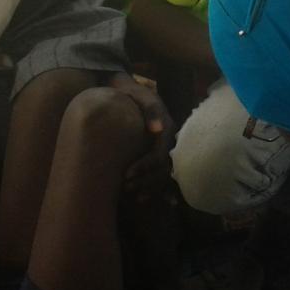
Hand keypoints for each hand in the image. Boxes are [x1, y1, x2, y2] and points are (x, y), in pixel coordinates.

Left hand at [112, 74, 175, 199]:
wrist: (123, 90)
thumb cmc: (131, 92)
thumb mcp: (141, 95)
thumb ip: (151, 109)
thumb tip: (158, 130)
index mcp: (167, 129)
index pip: (159, 155)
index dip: (144, 167)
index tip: (126, 175)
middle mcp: (167, 141)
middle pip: (161, 170)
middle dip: (145, 181)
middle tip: (125, 188)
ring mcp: (161, 148)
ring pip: (160, 175)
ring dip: (147, 187)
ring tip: (128, 193)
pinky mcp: (153, 153)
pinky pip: (156, 175)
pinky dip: (149, 188)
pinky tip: (138, 198)